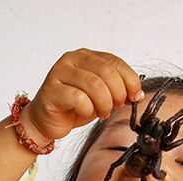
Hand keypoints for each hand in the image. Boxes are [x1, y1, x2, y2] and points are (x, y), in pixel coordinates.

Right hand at [19, 48, 142, 146]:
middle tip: (116, 106)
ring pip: (94, 84)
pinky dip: (87, 110)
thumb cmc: (72, 108)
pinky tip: (85, 114)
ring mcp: (59, 73)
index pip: (115, 62)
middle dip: (117, 93)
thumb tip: (137, 94)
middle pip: (106, 71)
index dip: (129, 80)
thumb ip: (117, 91)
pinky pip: (78, 98)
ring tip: (102, 113)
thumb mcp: (100, 97)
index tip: (135, 96)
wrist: (45, 122)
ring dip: (104, 103)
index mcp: (86, 56)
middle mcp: (72, 60)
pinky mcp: (51, 90)